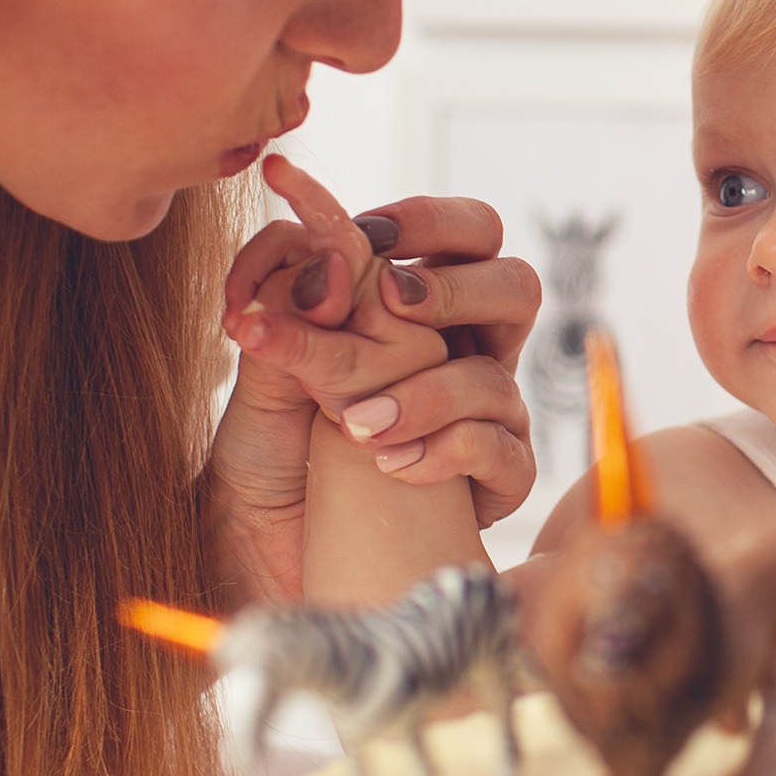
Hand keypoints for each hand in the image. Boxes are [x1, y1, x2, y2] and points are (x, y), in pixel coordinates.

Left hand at [204, 157, 539, 600]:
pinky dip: (447, 450)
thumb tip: (332, 263)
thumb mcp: (263, 371)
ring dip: (429, 390)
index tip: (364, 229)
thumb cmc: (266, 455)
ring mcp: (484, 417)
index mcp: (414, 310)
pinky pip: (504, 451)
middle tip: (394, 303)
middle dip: (456, 286)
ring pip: (499, 376)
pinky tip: (391, 467)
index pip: (457, 234)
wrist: (262, 555)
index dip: (427, 220)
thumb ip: (293, 309)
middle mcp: (461, 353)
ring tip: (359, 425)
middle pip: (514, 284)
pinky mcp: (493, 482)